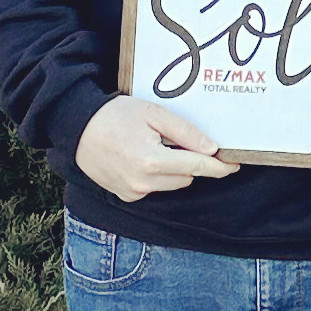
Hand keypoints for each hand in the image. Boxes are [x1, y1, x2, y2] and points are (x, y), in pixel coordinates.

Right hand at [75, 97, 239, 199]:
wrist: (76, 129)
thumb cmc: (114, 115)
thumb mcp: (153, 113)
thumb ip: (185, 131)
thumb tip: (212, 149)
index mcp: (152, 160)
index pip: (196, 167)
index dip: (219, 166)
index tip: (235, 164)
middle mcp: (143, 183)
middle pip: (187, 177)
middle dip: (190, 161)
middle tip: (175, 139)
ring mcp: (133, 193)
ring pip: (173, 185)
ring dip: (174, 169)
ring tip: (154, 146)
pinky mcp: (126, 196)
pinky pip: (154, 188)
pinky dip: (157, 176)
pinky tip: (141, 157)